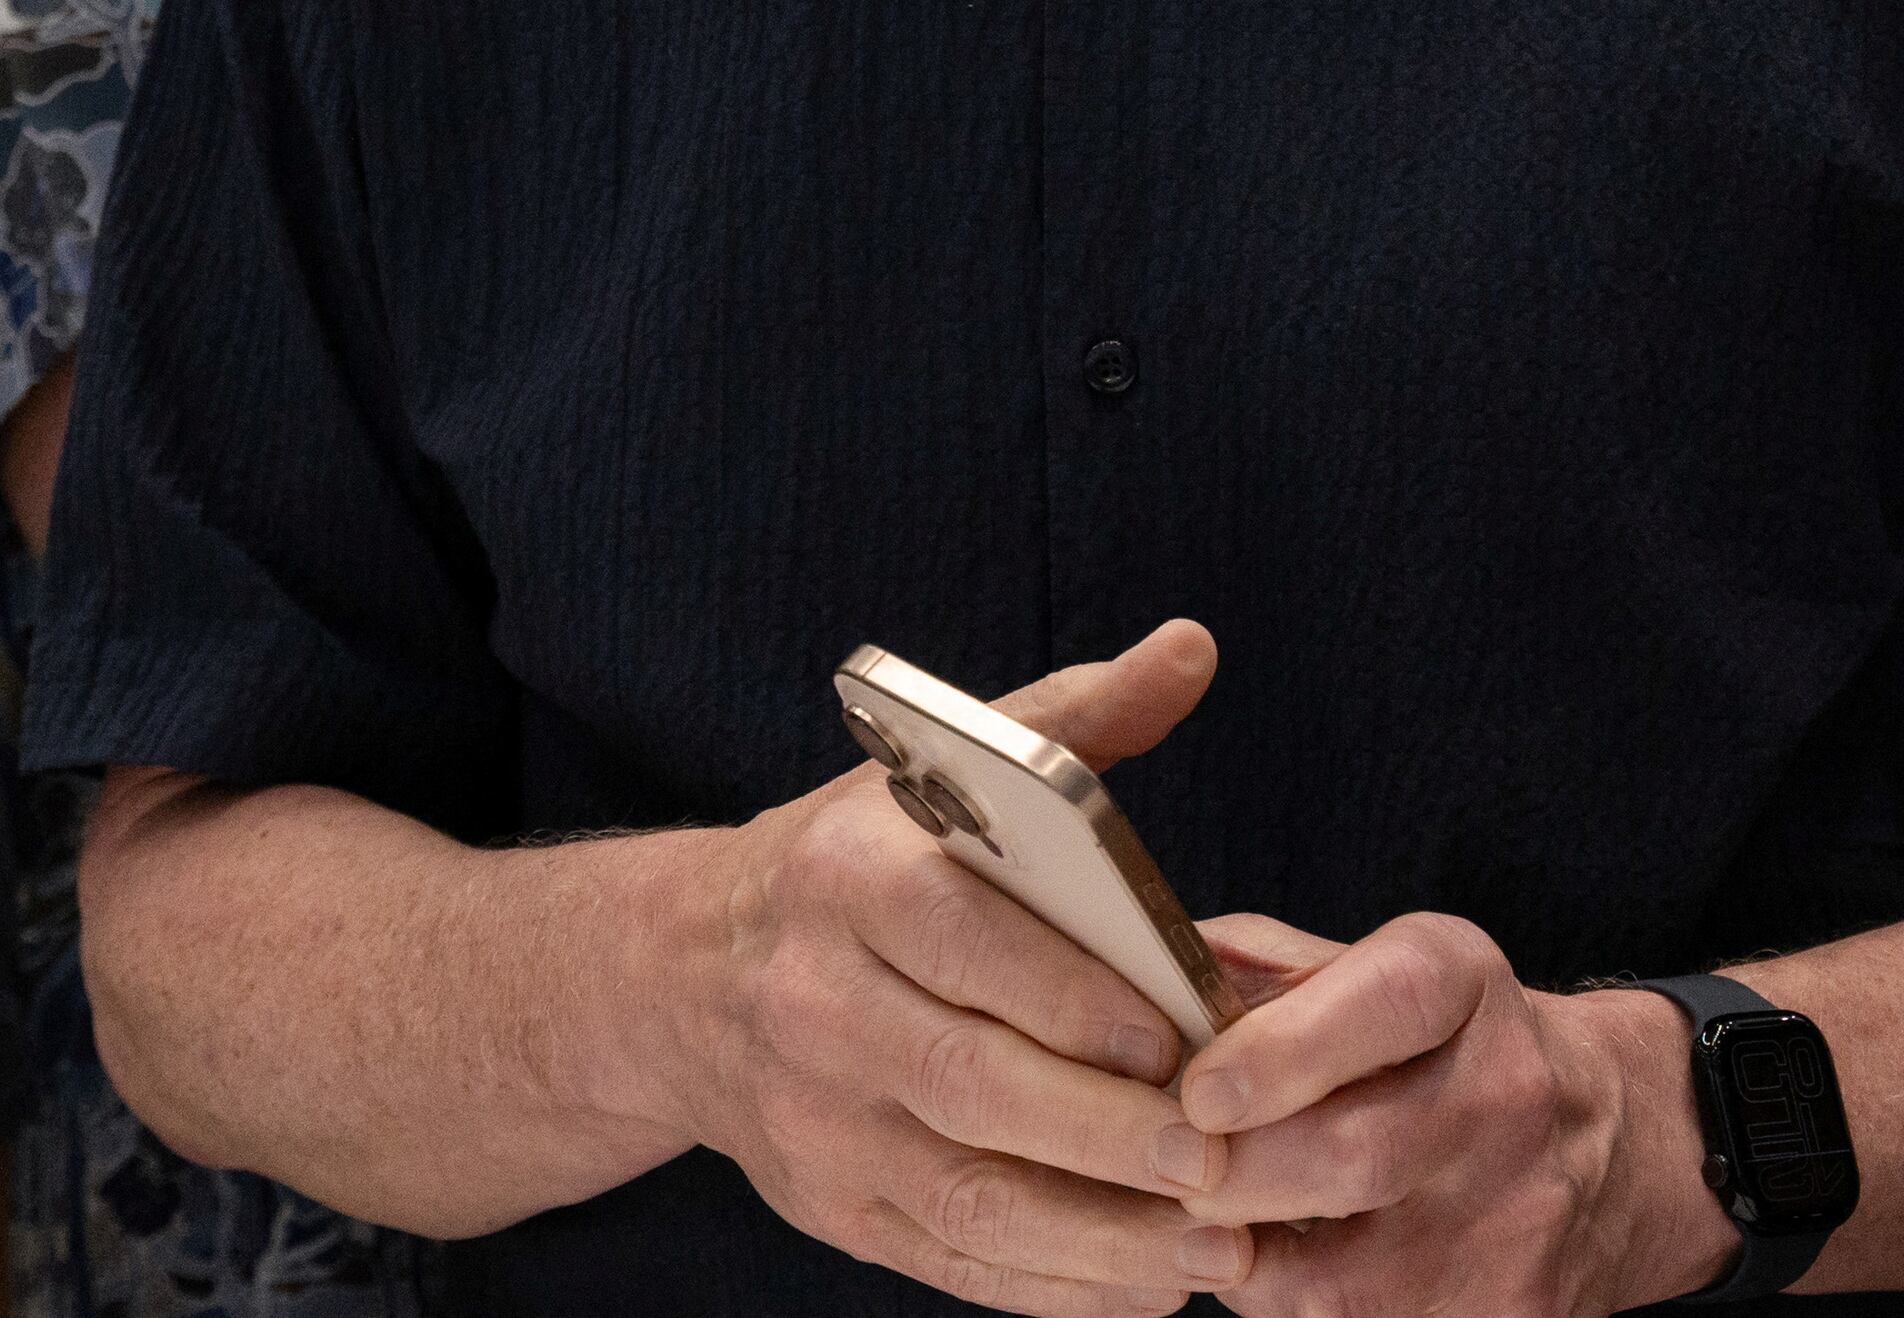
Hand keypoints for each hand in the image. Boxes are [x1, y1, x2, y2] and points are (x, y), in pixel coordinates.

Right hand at [664, 621, 1224, 1316]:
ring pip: (967, 1195)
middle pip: (972, 1083)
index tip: (1178, 1034)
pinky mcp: (834, 1213)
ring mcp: (821, 1125)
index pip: (965, 942)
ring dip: (1101, 1231)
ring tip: (1217, 1239)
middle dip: (1105, 1130)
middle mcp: (820, 1008)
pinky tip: (1153, 1281)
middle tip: (1223, 1155)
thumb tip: (1190, 649)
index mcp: (848, 882)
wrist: (680, 980)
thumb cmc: (850, 867)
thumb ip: (1070, 724)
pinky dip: (1057, 1286)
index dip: (1073, 996)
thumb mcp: (930, 776)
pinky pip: (953, 1264)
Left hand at [1151, 911, 1719, 1317]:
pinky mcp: (1516, 1314)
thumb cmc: (1439, 1046)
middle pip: (1352, 1157)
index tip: (1200, 1091)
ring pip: (1343, 1279)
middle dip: (1234, 1176)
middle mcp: (1508, 1094)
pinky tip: (1279, 1269)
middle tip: (1170, 1169)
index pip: (1384, 1006)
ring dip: (1247, 1263)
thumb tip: (1134, 976)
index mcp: (1463, 984)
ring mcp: (1520, 1217)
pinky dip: (1297, 1312)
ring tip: (1213, 1226)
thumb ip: (1255, 969)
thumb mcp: (1371, 972)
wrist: (1609, 1139)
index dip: (1282, 1049)